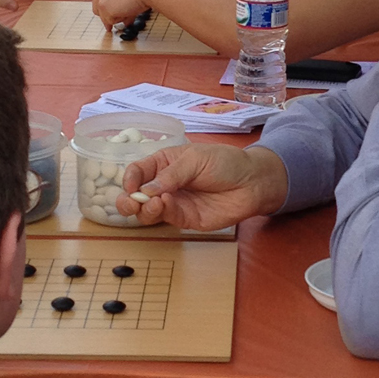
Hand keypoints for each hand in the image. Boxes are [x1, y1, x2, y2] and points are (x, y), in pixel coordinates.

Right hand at [114, 144, 287, 228]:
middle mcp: (165, 183)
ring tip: (152, 203)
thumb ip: (171, 174)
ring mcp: (174, 202)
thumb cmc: (226, 162)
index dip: (130, 178)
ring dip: (143, 209)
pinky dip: (161, 213)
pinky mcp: (184, 218)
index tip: (131, 185)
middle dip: (127, 200)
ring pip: (146, 211)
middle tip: (131, 203)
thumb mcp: (197, 159)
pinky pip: (165, 218)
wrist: (251, 182)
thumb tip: (145, 190)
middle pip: (135, 195)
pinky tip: (165, 204)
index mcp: (165, 163)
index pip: (138, 171)